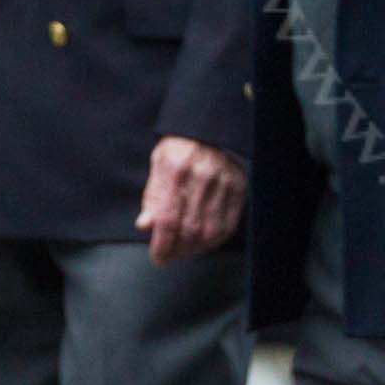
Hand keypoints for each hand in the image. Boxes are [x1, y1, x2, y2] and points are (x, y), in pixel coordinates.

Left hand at [135, 136, 246, 265]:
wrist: (209, 128)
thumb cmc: (180, 147)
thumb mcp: (158, 164)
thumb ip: (152, 196)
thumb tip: (145, 225)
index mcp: (176, 170)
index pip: (169, 219)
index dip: (162, 245)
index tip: (158, 256)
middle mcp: (202, 177)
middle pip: (190, 229)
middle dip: (177, 250)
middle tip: (169, 255)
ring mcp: (224, 182)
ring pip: (210, 231)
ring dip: (195, 249)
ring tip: (185, 250)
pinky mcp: (239, 187)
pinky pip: (229, 224)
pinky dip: (216, 240)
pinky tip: (204, 242)